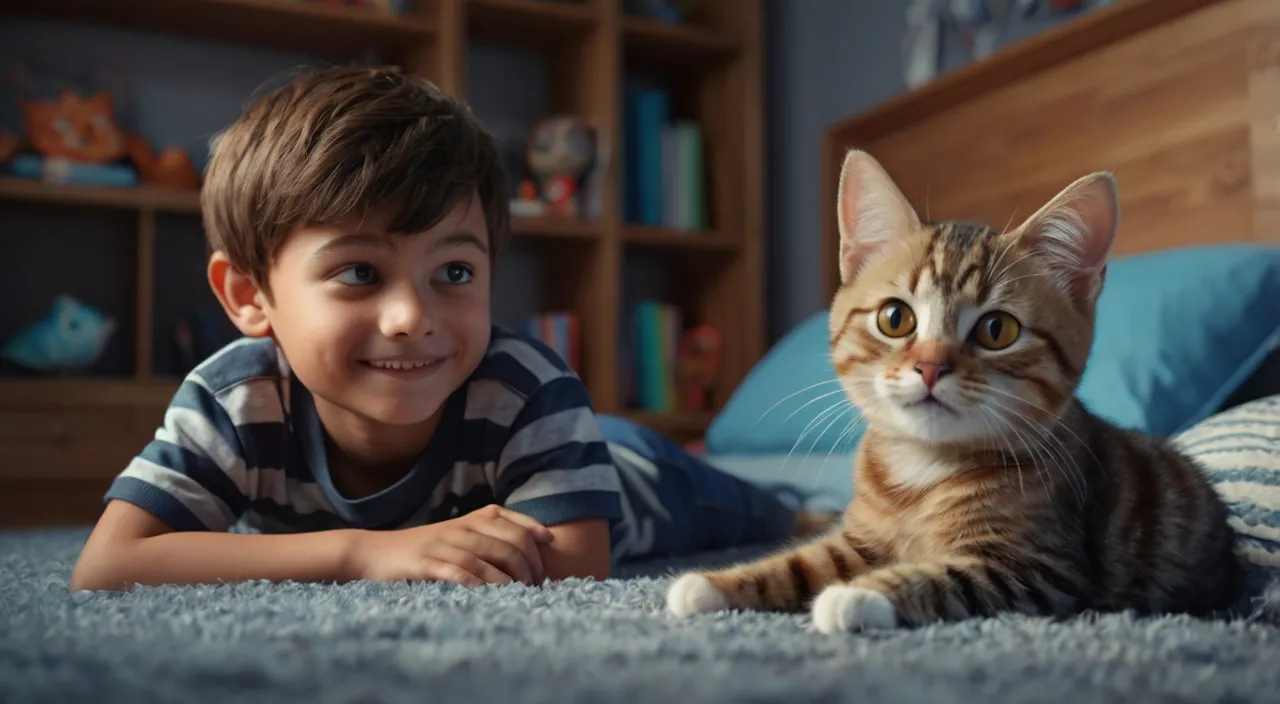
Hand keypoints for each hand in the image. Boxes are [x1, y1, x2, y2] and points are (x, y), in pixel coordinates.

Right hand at [347, 504, 555, 585]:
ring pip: (489, 558)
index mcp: (472, 519)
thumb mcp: (457, 535)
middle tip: (536, 586)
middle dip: (529, 566)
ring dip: (510, 580)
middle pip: (509, 542)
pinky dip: (479, 585)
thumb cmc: (423, 549)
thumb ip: (487, 537)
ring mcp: (444, 544)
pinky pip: (460, 572)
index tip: (550, 546)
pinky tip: (490, 596)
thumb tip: (527, 551)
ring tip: (521, 595)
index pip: (514, 521)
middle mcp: (462, 528)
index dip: (535, 532)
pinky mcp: (427, 563)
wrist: (375, 552)